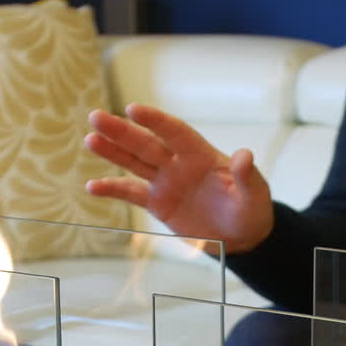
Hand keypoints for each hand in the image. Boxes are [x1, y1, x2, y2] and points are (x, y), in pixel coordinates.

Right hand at [84, 104, 273, 252]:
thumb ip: (247, 176)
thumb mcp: (255, 194)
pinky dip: (112, 189)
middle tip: (96, 117)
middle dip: (122, 131)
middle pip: (146, 143)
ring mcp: (166, 181)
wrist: (241, 236)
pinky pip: (131, 193)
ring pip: (134, 162)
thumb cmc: (251, 210)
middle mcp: (179, 163)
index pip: (174, 132)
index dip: (155, 120)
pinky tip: (92, 187)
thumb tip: (245, 155)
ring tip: (90, 139)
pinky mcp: (158, 202)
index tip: (134, 109)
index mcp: (201, 155)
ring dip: (112, 152)